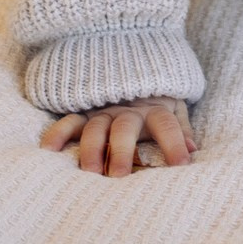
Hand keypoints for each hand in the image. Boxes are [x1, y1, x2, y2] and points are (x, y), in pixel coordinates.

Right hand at [41, 95, 196, 176]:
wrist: (133, 66)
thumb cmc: (157, 99)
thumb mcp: (175, 108)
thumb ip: (181, 129)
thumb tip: (192, 150)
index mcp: (154, 110)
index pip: (167, 125)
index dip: (174, 143)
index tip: (183, 165)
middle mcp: (128, 110)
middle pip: (125, 128)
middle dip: (122, 152)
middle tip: (118, 177)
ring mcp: (104, 111)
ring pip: (95, 128)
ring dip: (91, 149)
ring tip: (88, 172)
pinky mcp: (85, 112)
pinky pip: (70, 121)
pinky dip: (58, 133)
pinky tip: (49, 150)